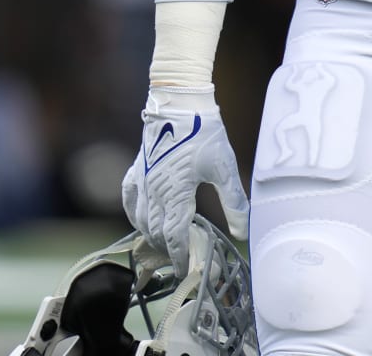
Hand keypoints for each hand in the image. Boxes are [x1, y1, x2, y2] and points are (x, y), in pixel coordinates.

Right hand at [121, 85, 248, 270]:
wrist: (180, 102)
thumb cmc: (205, 132)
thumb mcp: (225, 167)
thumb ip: (234, 202)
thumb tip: (242, 231)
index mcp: (176, 193)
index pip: (174, 236)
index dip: (179, 256)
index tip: (185, 269)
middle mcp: (154, 191)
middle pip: (156, 232)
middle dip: (168, 248)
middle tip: (181, 256)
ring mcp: (142, 180)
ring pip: (141, 220)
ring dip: (152, 235)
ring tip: (167, 242)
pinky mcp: (136, 169)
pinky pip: (129, 200)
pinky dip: (134, 215)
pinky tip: (142, 220)